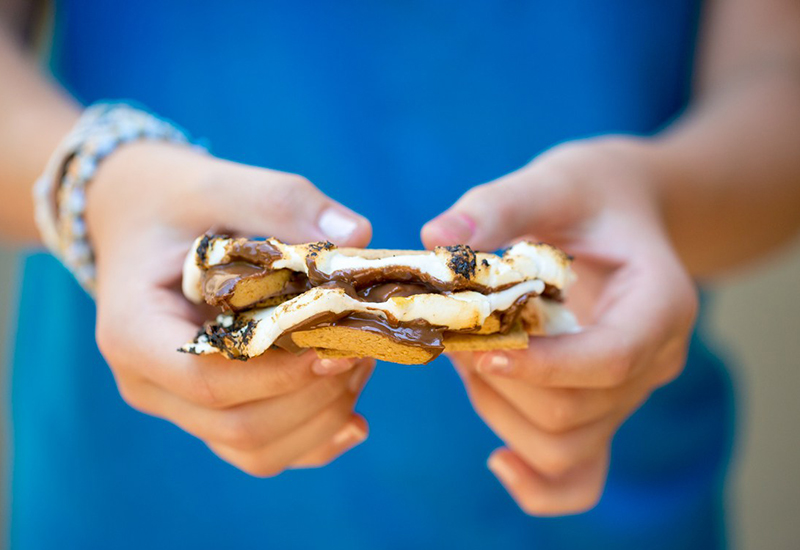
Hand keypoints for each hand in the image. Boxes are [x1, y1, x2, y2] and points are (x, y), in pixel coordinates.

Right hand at [86, 141, 374, 475]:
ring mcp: (178, 405)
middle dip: (315, 395)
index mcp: (133, 331)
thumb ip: (284, 205)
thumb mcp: (220, 183)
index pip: (210, 381)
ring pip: (256, 450)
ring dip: (322, 417)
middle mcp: (148, 383)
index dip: (284, 373)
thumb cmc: (177, 201)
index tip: (339, 342)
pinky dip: (313, 439)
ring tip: (359, 364)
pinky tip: (353, 415)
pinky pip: (262, 450)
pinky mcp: (208, 411)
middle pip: (241, 427)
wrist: (142, 219)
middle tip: (363, 347)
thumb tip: (357, 238)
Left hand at [422, 137, 697, 514]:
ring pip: (565, 447)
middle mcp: (654, 360)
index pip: (610, 359)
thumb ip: (497, 207)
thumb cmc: (589, 194)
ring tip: (469, 359)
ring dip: (499, 412)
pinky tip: (497, 461)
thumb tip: (433, 238)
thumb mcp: (551, 181)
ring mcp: (628, 394)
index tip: (483, 345)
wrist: (621, 215)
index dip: (541, 364)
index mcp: (659, 304)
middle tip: (455, 336)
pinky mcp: (601, 411)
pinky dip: (537, 483)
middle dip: (501, 382)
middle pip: (576, 412)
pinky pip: (579, 476)